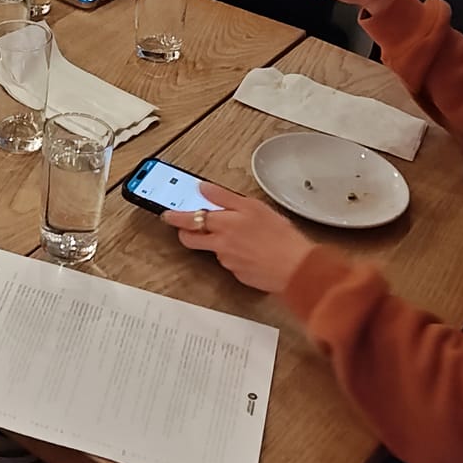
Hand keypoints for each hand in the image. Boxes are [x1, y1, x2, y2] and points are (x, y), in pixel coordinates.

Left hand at [163, 182, 315, 293]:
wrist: (296, 267)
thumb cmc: (279, 235)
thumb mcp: (252, 206)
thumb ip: (224, 196)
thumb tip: (203, 188)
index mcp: (223, 224)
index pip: (188, 220)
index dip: (175, 216)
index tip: (167, 214)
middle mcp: (220, 244)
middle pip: (190, 240)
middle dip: (186, 233)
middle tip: (190, 226)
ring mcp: (228, 261)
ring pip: (213, 250)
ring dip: (219, 243)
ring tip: (243, 237)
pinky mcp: (238, 274)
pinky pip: (230, 262)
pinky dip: (236, 255)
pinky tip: (252, 250)